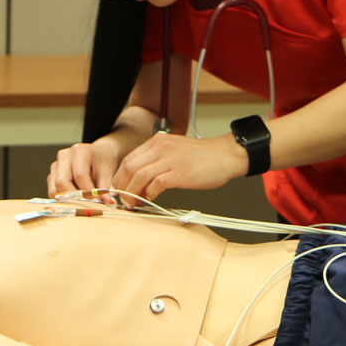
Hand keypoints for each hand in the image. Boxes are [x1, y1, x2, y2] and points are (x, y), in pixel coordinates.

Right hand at [47, 140, 121, 202]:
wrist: (98, 155)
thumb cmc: (103, 162)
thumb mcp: (108, 172)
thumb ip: (105, 187)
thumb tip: (106, 202)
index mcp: (79, 151)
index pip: (79, 175)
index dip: (88, 191)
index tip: (97, 201)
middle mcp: (64, 156)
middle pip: (61, 182)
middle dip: (74, 198)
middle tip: (88, 205)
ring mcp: (56, 166)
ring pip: (54, 189)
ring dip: (67, 200)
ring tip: (82, 203)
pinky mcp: (52, 175)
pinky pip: (53, 192)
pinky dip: (63, 199)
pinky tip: (76, 200)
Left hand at [112, 133, 247, 205]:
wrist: (226, 155)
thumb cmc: (203, 157)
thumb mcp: (174, 150)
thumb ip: (157, 161)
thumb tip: (141, 182)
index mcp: (157, 142)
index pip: (129, 159)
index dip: (120, 177)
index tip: (119, 189)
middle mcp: (160, 148)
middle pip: (129, 167)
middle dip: (121, 186)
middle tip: (123, 199)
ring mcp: (169, 160)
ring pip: (138, 176)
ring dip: (132, 193)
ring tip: (132, 203)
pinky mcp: (179, 173)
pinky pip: (156, 184)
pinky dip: (149, 193)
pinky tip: (151, 198)